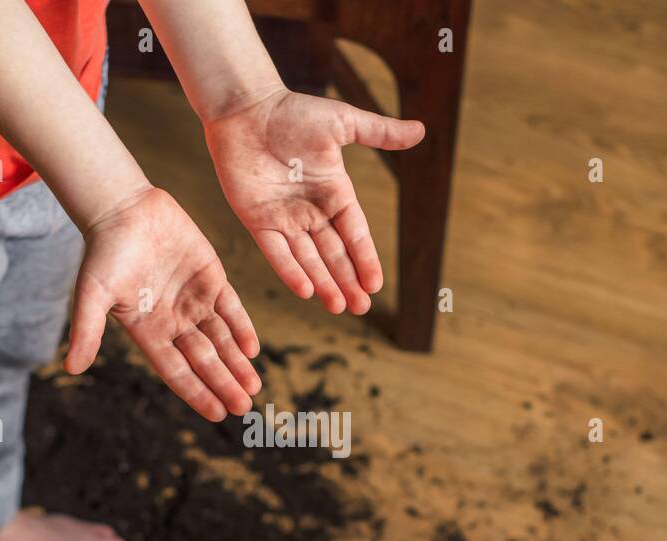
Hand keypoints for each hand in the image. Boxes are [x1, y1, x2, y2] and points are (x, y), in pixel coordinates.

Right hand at [65, 187, 261, 421]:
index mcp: (148, 331)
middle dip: (223, 383)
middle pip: (204, 359)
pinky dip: (242, 327)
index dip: (197, 391)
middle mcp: (174, 321)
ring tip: (253, 385)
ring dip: (236, 362)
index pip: (177, 370)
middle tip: (243, 406)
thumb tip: (70, 368)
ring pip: (221, 338)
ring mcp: (194, 300)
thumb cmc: (103, 252)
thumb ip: (87, 330)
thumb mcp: (92, 293)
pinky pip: (231, 308)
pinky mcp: (211, 278)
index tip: (217, 413)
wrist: (123, 208)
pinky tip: (252, 349)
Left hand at [204, 88, 424, 314]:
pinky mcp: (257, 220)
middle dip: (348, 281)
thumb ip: (379, 133)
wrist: (246, 107)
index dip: (365, 258)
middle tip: (362, 309)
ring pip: (308, 259)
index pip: (355, 233)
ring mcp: (284, 218)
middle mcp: (311, 211)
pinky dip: (290, 270)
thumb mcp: (342, 122)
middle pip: (334, 253)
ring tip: (339, 307)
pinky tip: (306, 290)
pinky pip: (276, 252)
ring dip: (324, 283)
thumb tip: (420, 130)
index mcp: (334, 192)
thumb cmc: (292, 111)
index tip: (376, 284)